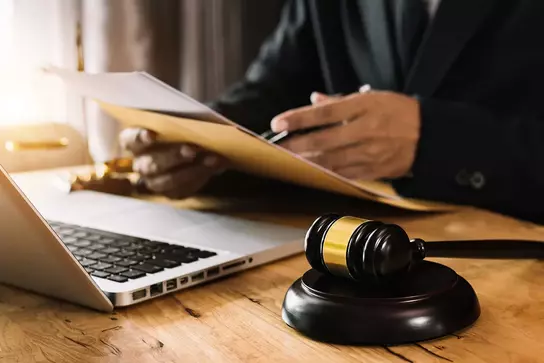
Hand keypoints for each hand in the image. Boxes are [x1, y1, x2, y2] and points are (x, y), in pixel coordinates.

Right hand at [119, 128, 225, 198]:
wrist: (192, 144)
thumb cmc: (179, 127)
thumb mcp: (175, 119)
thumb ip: (177, 120)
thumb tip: (193, 123)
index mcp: (133, 141)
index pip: (131, 140)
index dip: (139, 138)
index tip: (151, 134)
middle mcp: (140, 164)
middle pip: (151, 164)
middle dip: (173, 157)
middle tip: (191, 150)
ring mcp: (153, 181)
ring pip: (168, 180)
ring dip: (191, 170)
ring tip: (211, 159)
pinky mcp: (171, 192)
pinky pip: (183, 189)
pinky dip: (200, 178)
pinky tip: (213, 167)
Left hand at [270, 90, 420, 179]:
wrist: (429, 136)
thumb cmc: (399, 112)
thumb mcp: (372, 98)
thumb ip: (339, 102)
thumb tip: (314, 100)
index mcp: (364, 108)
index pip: (324, 113)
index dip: (299, 118)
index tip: (278, 123)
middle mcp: (365, 131)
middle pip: (322, 141)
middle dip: (295, 145)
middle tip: (276, 147)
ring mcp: (369, 153)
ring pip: (330, 161)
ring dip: (305, 161)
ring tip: (287, 159)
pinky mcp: (373, 171)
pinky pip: (342, 174)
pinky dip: (324, 172)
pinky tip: (310, 170)